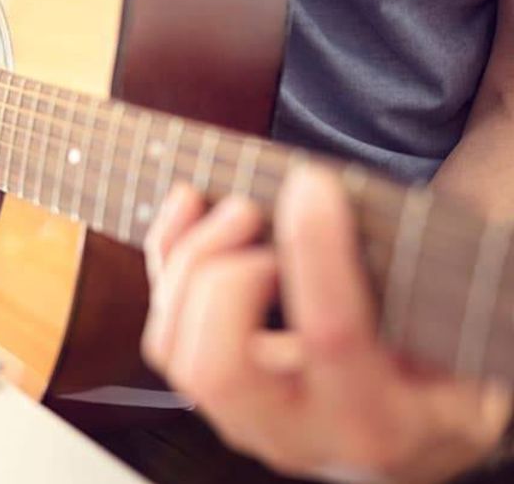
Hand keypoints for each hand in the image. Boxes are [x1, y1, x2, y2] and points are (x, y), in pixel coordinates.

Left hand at [142, 166, 510, 482]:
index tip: (313, 183)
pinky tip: (189, 203)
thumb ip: (412, 290)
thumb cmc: (443, 376)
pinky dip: (168, 259)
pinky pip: (163, 331)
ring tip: (237, 207)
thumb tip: (341, 212)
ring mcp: (244, 420)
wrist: (417, 432)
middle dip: (225, 274)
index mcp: (378, 420)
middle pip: (219, 367)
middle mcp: (298, 434)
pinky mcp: (212, 395)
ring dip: (190, 261)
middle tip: (257, 214)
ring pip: (175, 351)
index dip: (315, 252)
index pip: (331, 337)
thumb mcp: (455, 339)